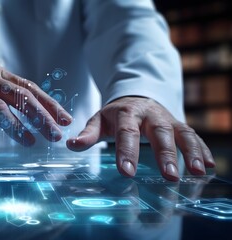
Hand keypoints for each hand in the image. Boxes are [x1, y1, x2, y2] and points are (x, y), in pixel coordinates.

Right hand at [0, 53, 71, 145]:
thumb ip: (8, 94)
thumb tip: (34, 112)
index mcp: (0, 76)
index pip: (30, 89)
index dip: (50, 104)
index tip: (66, 120)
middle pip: (19, 97)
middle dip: (40, 117)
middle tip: (54, 136)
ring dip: (14, 123)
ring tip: (29, 141)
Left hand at [66, 97, 214, 180]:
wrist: (136, 97)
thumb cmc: (115, 115)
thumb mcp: (99, 120)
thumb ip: (88, 134)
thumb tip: (71, 145)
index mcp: (127, 113)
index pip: (126, 133)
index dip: (126, 152)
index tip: (126, 172)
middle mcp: (150, 115)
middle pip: (159, 133)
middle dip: (165, 154)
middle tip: (169, 176)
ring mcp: (167, 119)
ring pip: (181, 133)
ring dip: (191, 152)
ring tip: (196, 172)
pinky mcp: (178, 125)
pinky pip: (193, 135)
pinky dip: (202, 149)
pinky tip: (207, 166)